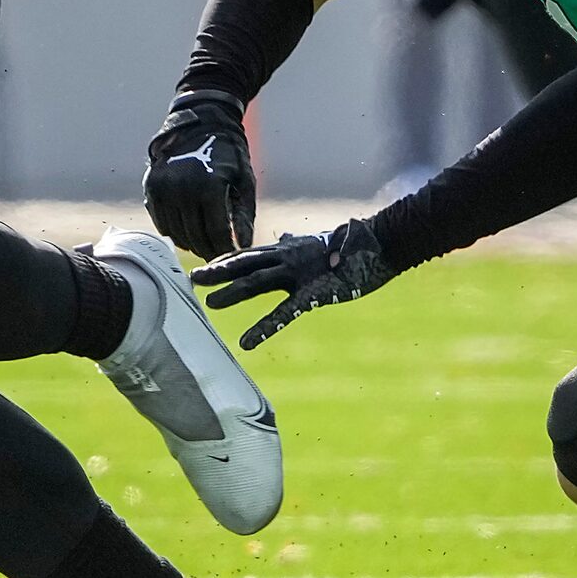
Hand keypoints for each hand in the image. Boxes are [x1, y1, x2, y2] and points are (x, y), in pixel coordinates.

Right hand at [144, 90, 255, 258]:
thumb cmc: (228, 152)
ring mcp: (163, 189)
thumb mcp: (244, 180)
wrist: (200, 121)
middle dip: (209, 250)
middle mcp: (181, 189)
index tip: (231, 256)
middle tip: (218, 255)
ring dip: (191, 243)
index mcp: (208, 187)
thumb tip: (243, 247)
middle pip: (195, 237)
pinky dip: (175, 231)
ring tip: (204, 243)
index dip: (224, 250)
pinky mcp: (151, 188)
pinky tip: (188, 228)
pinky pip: (162, 223)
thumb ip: (243, 216)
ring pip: (176, 234)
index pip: (216, 234)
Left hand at [194, 218, 396, 350]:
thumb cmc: (357, 244)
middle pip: (245, 264)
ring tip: (210, 304)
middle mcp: (289, 257)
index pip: (250, 254)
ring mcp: (300, 274)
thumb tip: (285, 235)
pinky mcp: (314, 292)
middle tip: (192, 279)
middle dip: (218, 271)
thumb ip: (298, 242)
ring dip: (232, 294)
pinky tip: (246, 342)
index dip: (226, 260)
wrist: (384, 243)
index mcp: (290, 248)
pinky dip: (262, 328)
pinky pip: (283, 314)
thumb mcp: (321, 243)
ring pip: (256, 283)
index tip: (204, 266)